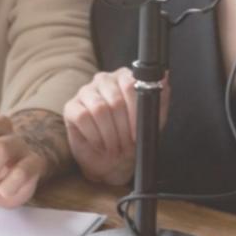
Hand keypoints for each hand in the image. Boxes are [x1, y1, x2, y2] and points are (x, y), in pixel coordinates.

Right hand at [63, 67, 168, 185]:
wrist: (114, 159)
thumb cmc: (133, 136)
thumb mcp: (153, 119)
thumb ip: (159, 97)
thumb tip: (164, 76)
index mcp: (124, 77)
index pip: (130, 84)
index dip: (135, 112)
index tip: (137, 133)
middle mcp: (103, 80)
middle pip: (115, 100)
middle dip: (122, 129)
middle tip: (126, 144)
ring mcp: (85, 91)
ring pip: (99, 109)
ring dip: (109, 135)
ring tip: (114, 147)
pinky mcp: (71, 106)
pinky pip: (83, 117)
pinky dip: (95, 136)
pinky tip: (101, 144)